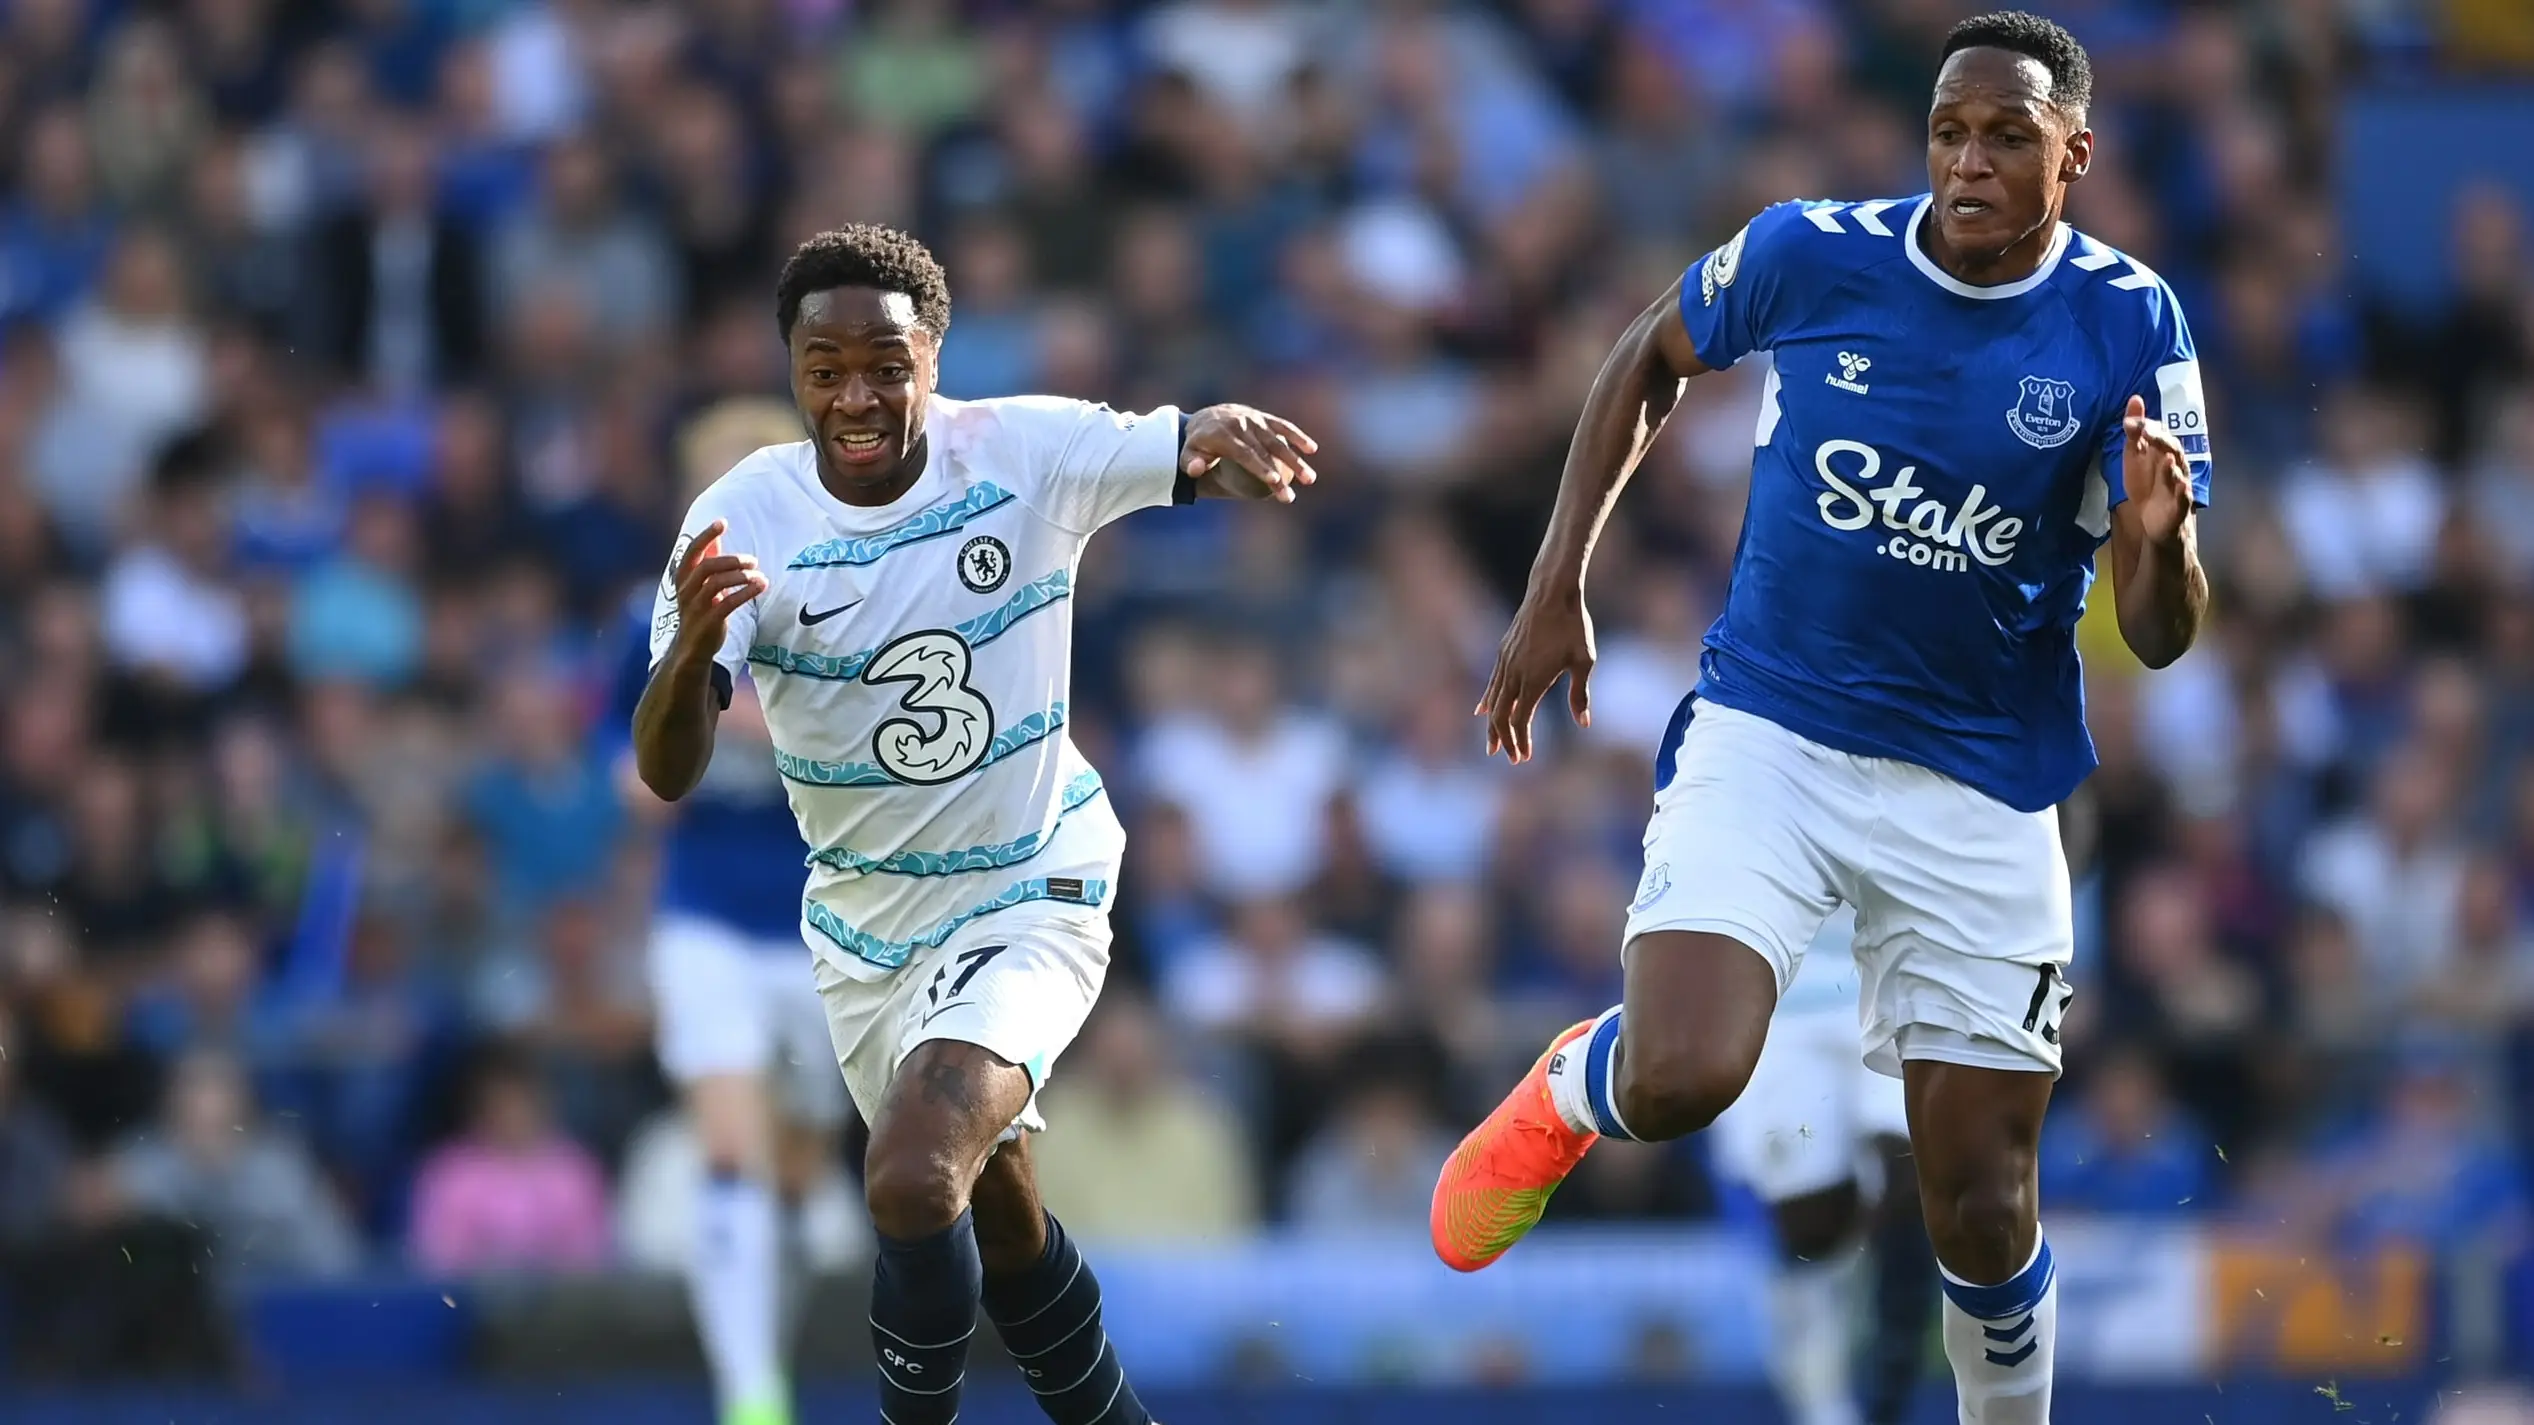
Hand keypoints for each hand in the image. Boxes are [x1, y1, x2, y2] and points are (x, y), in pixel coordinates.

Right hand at [665, 519, 768, 665]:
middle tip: (753, 561)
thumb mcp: (699, 586)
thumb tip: (716, 539)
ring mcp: (696, 607)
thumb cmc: (699, 612)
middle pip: (706, 566)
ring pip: (717, 583)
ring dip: (741, 576)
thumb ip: (707, 563)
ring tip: (760, 576)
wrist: (690, 649)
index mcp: (683, 579)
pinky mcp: (709, 622)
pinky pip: (728, 603)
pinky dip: (746, 592)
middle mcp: (686, 591)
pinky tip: (760, 586)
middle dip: (731, 560)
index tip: (722, 522)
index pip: (691, 552)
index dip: (706, 536)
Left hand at [1183, 404, 1320, 502]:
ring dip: (1296, 460)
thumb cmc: (1198, 445)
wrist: (1206, 418)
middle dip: (1281, 474)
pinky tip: (1312, 449)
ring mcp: (1255, 419)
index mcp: (1224, 434)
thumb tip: (1198, 469)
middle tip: (1290, 496)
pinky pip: (1283, 426)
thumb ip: (1190, 463)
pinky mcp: (1264, 417)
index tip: (1274, 481)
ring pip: (1278, 441)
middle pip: (1265, 452)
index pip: (1246, 453)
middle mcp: (1242, 424)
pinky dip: (1298, 436)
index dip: (1261, 467)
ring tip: (1310, 479)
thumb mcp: (1188, 454)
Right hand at [1476, 584, 1595, 764]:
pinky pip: (1492, 682)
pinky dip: (1487, 700)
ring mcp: (1506, 661)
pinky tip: (1482, 710)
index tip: (1524, 757)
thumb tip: (1583, 723)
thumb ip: (1580, 694)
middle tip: (1508, 757)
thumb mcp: (1584, 660)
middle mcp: (1514, 673)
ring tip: (1492, 742)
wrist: (1552, 591)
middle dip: (1502, 739)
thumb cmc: (1573, 625)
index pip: (1520, 719)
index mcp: (1533, 679)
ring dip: (1492, 724)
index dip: (1520, 741)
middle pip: (1500, 715)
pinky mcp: (1504, 651)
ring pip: (1492, 700)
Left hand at [2120, 394, 2192, 545]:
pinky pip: (2184, 498)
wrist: (2153, 521)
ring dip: (2173, 465)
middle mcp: (2176, 465)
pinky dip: (2183, 491)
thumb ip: (2135, 432)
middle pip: (2172, 449)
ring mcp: (2179, 485)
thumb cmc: (2147, 484)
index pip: (2158, 434)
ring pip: (2180, 472)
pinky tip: (2181, 485)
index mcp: (2164, 451)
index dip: (2145, 427)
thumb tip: (2135, 399)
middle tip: (2146, 431)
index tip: (2130, 421)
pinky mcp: (2180, 506)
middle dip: (2160, 440)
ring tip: (2166, 457)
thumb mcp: (2135, 457)